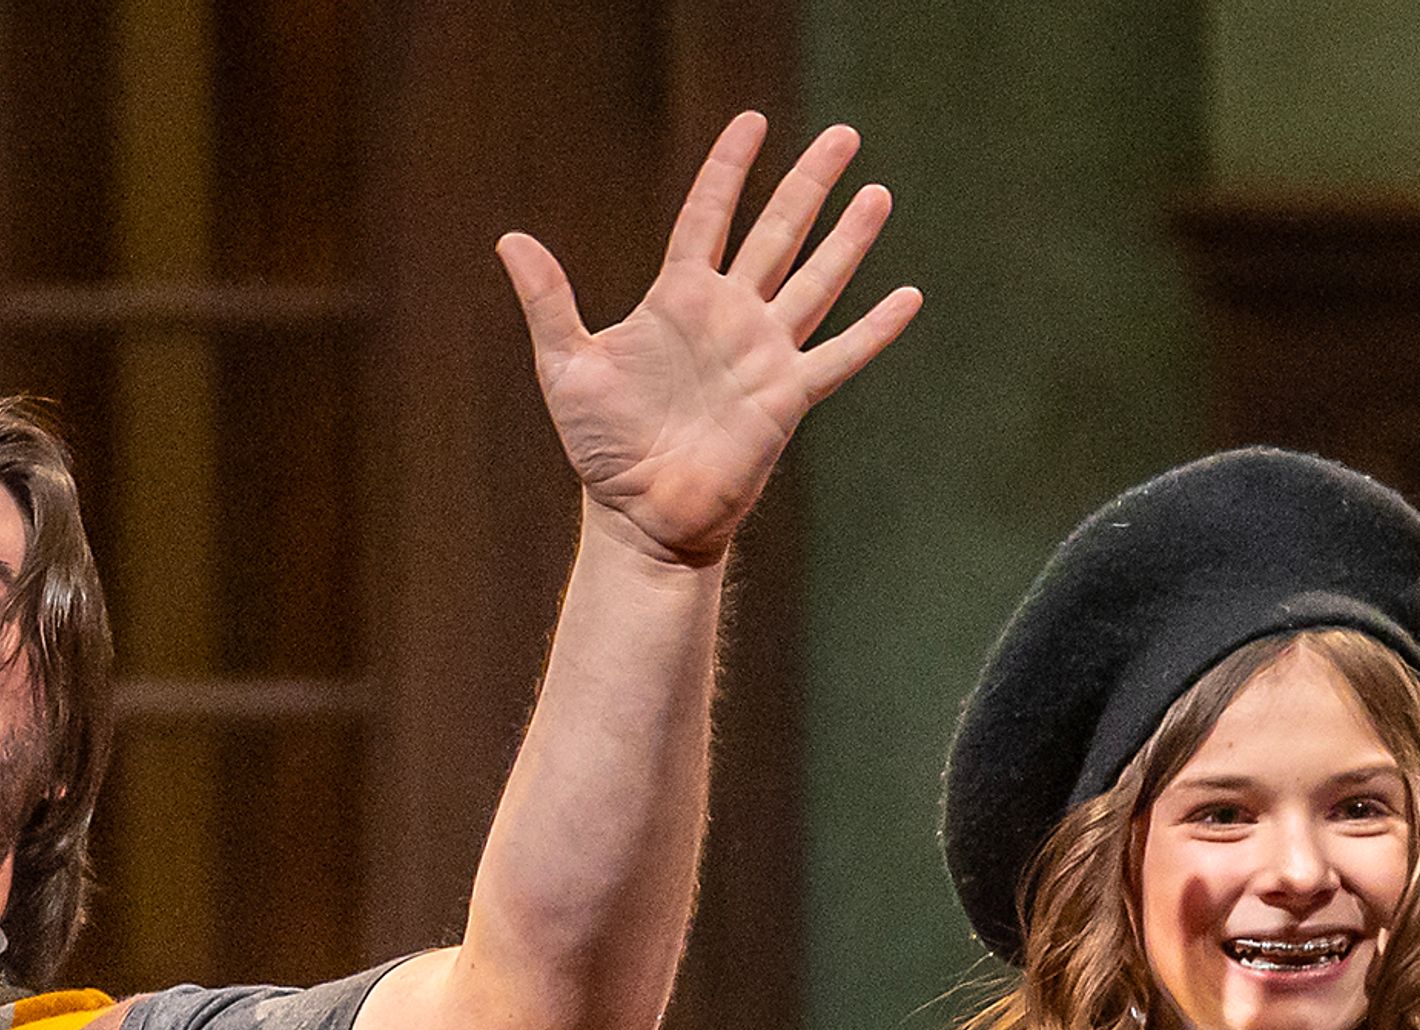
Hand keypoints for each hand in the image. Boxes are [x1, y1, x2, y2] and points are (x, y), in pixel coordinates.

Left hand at [497, 113, 920, 568]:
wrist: (641, 517)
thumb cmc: (602, 448)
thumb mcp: (565, 367)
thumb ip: (547, 302)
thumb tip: (509, 239)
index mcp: (678, 299)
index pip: (708, 216)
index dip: (728, 170)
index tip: (752, 123)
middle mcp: (728, 317)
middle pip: (777, 233)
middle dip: (809, 184)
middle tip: (843, 135)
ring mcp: (763, 354)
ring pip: (816, 281)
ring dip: (848, 238)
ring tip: (877, 192)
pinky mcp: (787, 397)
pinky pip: (839, 355)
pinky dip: (875, 329)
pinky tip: (909, 296)